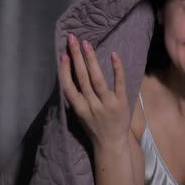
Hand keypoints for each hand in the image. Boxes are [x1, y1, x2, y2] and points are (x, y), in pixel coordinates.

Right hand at [59, 33, 130, 151]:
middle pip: (82, 78)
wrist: (111, 145)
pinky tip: (114, 55)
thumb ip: (77, 97)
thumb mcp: (81, 114)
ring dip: (91, 60)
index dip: (65, 71)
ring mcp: (107, 104)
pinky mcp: (122, 103)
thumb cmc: (94, 128)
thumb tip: (70, 74)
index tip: (63, 55)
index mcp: (79, 109)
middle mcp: (92, 106)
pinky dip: (117, 69)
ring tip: (86, 44)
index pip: (69, 87)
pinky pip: (119, 83)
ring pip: (97, 79)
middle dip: (76, 57)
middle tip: (72, 39)